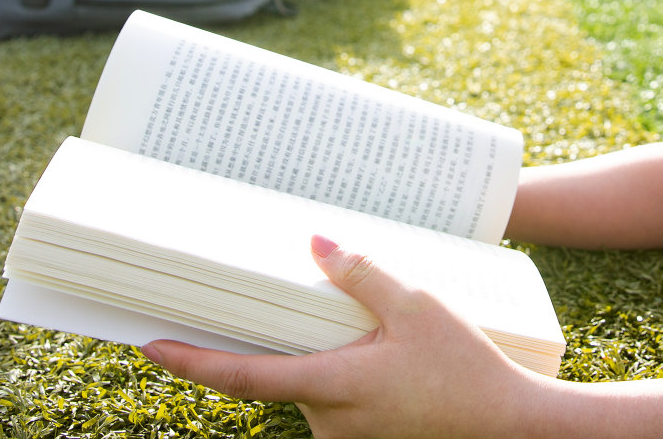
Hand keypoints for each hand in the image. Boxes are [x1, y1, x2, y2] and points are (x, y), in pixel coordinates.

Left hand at [142, 235, 542, 437]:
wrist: (513, 427)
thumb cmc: (467, 368)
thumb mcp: (418, 306)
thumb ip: (361, 274)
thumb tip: (313, 243)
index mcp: (332, 387)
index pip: (242, 377)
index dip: (191, 361)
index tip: (149, 345)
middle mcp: (329, 421)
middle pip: (276, 374)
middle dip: (270, 337)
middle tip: (258, 292)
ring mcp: (346, 435)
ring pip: (307, 385)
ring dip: (311, 353)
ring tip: (347, 316)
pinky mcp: (366, 438)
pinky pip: (332, 398)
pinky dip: (333, 369)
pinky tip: (369, 348)